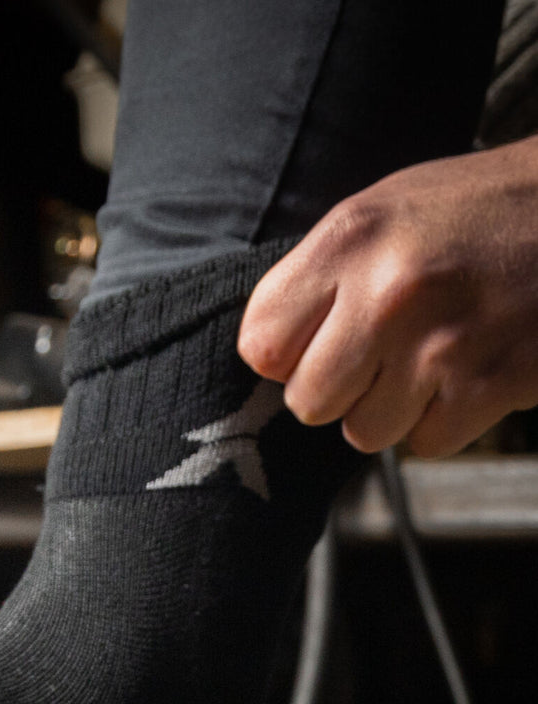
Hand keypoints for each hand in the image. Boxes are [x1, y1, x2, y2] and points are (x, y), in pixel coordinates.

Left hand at [238, 134, 537, 456]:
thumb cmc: (481, 213)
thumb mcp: (386, 213)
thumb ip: (321, 280)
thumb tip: (268, 358)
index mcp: (350, 240)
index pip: (261, 346)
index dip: (289, 356)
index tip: (321, 342)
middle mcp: (388, 292)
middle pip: (308, 403)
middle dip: (341, 390)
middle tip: (384, 354)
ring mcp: (441, 343)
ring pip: (364, 432)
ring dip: (395, 408)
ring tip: (434, 355)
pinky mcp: (491, 383)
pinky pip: (426, 442)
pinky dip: (447, 419)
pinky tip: (471, 369)